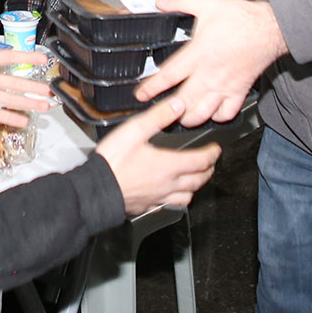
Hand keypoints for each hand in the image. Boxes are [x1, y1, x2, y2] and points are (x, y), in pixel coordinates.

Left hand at [0, 0, 52, 128]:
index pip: (10, 57)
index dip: (27, 57)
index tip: (42, 58)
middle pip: (15, 81)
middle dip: (34, 85)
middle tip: (50, 88)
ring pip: (10, 98)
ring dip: (27, 102)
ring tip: (45, 105)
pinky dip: (10, 117)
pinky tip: (23, 120)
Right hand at [94, 98, 222, 215]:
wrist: (96, 190)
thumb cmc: (113, 163)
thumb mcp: (135, 130)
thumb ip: (158, 117)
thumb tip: (178, 106)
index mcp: (169, 165)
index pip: (201, 161)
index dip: (212, 154)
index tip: (215, 150)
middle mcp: (168, 184)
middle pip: (198, 180)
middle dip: (208, 171)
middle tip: (210, 164)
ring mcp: (158, 198)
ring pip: (187, 197)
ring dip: (195, 187)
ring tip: (194, 180)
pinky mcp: (147, 206)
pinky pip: (169, 205)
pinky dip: (176, 199)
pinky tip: (169, 194)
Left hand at [133, 0, 285, 126]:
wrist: (270, 28)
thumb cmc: (241, 17)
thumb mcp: (207, 3)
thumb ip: (181, 1)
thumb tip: (160, 2)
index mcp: (199, 53)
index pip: (169, 76)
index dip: (151, 88)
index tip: (141, 94)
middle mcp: (210, 74)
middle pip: (182, 103)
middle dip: (166, 112)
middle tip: (156, 113)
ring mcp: (225, 86)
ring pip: (202, 114)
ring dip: (188, 118)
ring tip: (179, 116)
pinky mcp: (239, 91)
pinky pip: (226, 114)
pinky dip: (216, 118)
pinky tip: (209, 112)